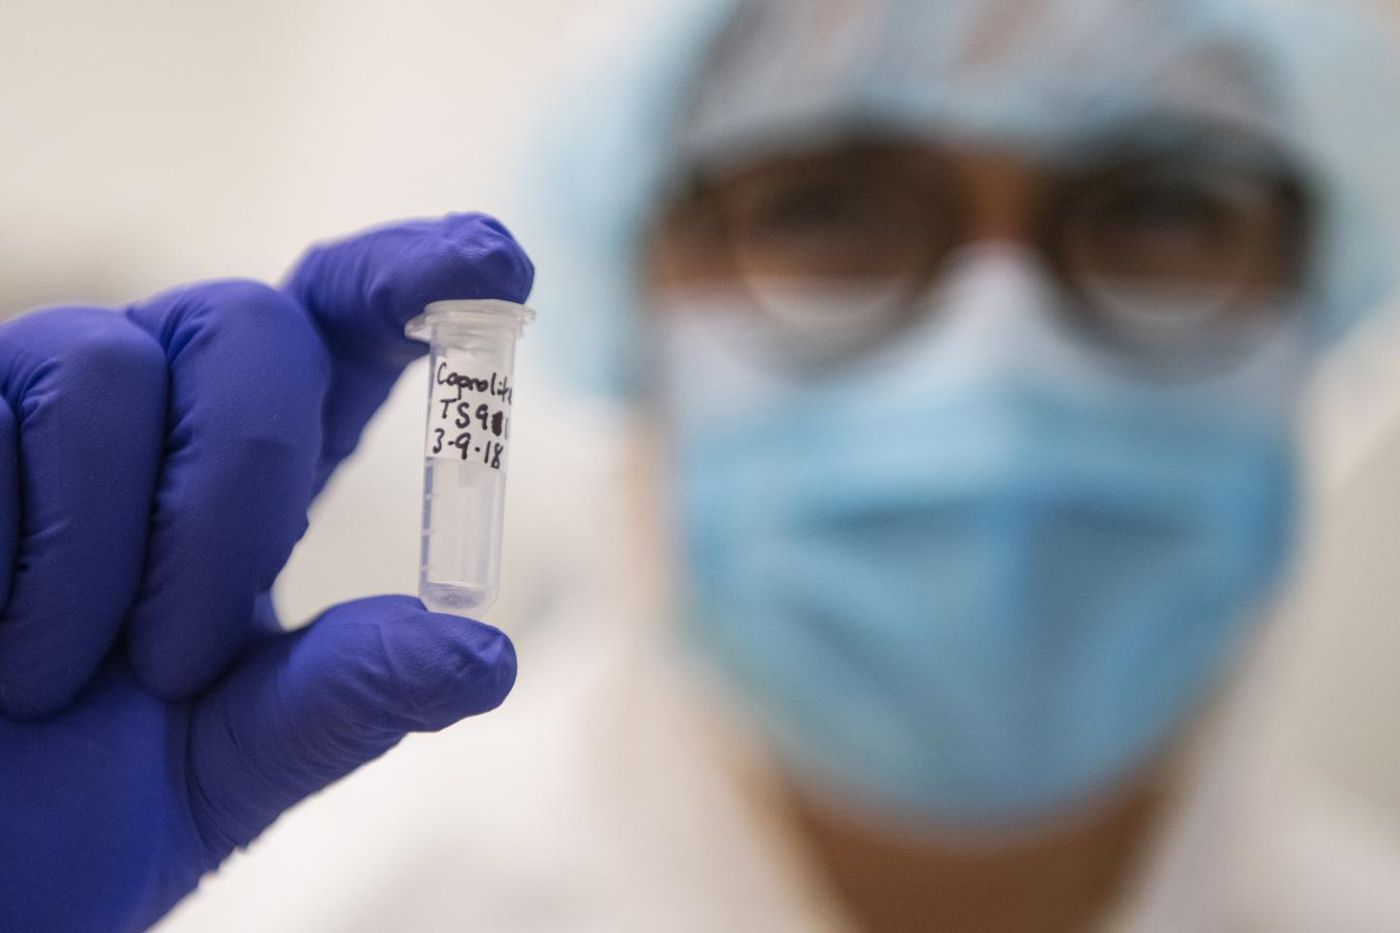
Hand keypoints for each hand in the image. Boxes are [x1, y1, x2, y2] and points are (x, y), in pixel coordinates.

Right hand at [0, 214, 532, 931]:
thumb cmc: (68, 811)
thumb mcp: (227, 767)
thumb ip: (343, 699)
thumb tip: (488, 658)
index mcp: (254, 482)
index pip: (347, 334)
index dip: (417, 277)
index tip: (497, 256)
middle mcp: (155, 415)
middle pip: (250, 325)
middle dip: (236, 490)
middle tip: (176, 665)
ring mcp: (25, 409)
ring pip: (101, 364)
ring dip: (92, 550)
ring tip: (45, 682)